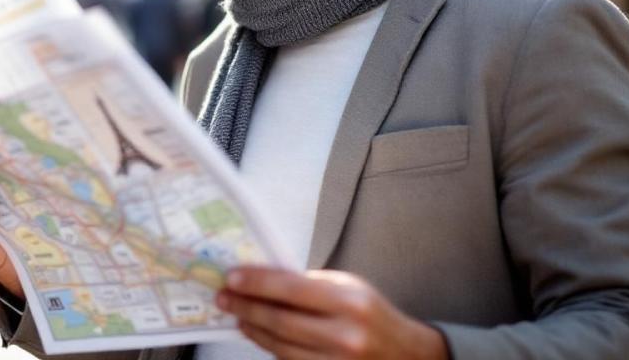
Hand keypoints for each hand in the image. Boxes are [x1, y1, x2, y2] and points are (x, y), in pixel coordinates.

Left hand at [216, 267, 447, 359]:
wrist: (406, 354)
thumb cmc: (371, 313)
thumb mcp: (349, 286)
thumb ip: (310, 285)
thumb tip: (264, 279)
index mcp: (350, 302)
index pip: (292, 290)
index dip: (258, 283)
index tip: (232, 277)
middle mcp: (345, 335)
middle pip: (282, 321)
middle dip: (247, 306)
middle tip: (223, 296)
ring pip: (282, 346)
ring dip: (253, 328)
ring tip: (236, 314)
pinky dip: (269, 346)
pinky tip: (257, 332)